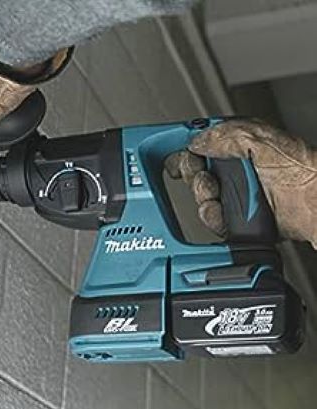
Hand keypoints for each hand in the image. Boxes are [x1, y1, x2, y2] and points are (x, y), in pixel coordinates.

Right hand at [165, 119, 316, 248]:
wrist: (310, 201)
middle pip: (192, 172)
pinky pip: (209, 219)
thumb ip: (223, 134)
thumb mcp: (257, 137)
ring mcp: (231, 196)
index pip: (196, 144)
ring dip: (204, 196)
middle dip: (192, 173)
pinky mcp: (232, 219)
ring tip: (219, 193)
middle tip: (202, 171)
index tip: (162, 146)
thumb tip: (196, 140)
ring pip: (198, 198)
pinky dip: (213, 216)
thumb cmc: (298, 167)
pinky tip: (224, 210)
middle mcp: (231, 171)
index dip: (178, 145)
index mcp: (234, 147)